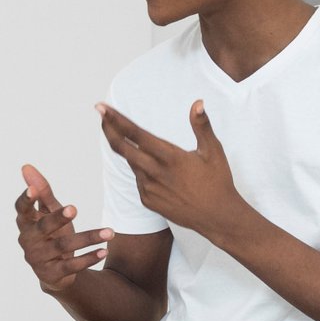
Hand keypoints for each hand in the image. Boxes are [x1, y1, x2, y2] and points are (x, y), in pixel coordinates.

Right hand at [15, 164, 111, 295]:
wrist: (54, 272)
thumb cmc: (51, 234)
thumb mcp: (48, 212)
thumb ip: (42, 192)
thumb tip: (26, 167)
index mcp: (26, 224)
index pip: (21, 210)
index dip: (25, 200)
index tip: (32, 189)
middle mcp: (28, 242)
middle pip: (43, 228)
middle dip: (58, 218)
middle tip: (74, 208)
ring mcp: (38, 259)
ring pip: (64, 247)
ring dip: (88, 238)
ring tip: (109, 232)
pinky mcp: (52, 274)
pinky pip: (72, 266)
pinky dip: (89, 258)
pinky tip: (104, 250)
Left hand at [96, 101, 252, 246]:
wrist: (217, 218)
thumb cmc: (218, 182)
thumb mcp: (213, 151)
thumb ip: (202, 126)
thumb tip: (197, 103)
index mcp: (170, 158)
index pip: (135, 134)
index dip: (116, 120)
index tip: (101, 107)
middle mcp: (155, 173)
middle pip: (122, 148)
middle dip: (109, 129)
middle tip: (102, 114)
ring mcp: (149, 189)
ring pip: (132, 163)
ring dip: (127, 149)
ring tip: (128, 136)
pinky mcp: (148, 201)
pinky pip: (138, 179)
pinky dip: (141, 168)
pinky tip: (152, 166)